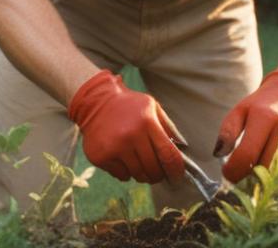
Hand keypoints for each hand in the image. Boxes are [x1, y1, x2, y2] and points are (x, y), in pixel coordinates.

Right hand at [67, 70, 185, 183]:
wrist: (95, 101)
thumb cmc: (128, 105)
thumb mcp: (151, 106)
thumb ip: (168, 126)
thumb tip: (183, 149)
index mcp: (147, 122)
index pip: (168, 155)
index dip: (176, 170)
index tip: (177, 176)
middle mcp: (130, 136)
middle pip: (153, 169)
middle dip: (159, 174)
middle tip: (157, 172)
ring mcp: (114, 148)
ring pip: (138, 175)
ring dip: (142, 174)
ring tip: (139, 162)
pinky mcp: (100, 157)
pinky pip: (122, 176)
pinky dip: (126, 172)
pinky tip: (123, 159)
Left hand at [214, 69, 277, 182]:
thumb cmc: (258, 106)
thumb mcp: (239, 112)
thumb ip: (228, 132)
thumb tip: (218, 154)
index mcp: (265, 118)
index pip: (247, 153)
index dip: (234, 169)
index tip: (226, 173)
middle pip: (263, 167)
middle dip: (246, 178)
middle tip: (237, 177)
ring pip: (276, 173)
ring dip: (260, 180)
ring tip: (249, 174)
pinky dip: (273, 175)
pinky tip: (265, 169)